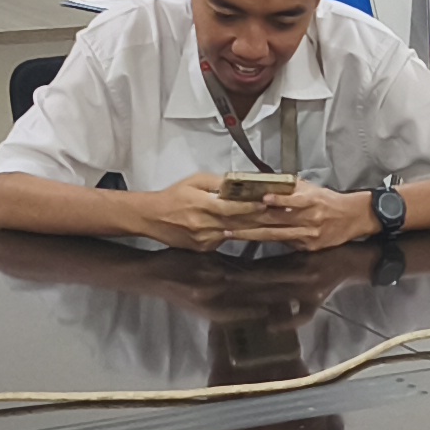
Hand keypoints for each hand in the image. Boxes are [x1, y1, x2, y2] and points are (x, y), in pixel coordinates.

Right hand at [122, 174, 261, 250]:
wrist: (152, 217)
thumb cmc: (174, 196)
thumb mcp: (194, 181)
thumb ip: (216, 182)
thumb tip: (237, 183)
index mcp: (202, 205)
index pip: (231, 208)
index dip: (250, 207)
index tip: (266, 203)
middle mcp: (205, 225)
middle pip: (237, 222)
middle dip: (258, 218)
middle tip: (277, 214)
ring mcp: (204, 240)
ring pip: (233, 233)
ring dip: (252, 228)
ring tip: (270, 223)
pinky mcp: (203, 248)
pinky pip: (224, 240)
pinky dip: (236, 234)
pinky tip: (249, 230)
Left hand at [235, 185, 377, 252]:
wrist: (353, 217)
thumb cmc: (329, 200)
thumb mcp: (312, 188)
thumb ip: (291, 188)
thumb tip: (268, 184)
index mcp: (310, 201)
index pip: (287, 200)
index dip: (271, 201)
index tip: (254, 200)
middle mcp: (308, 218)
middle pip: (274, 220)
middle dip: (249, 221)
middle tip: (227, 221)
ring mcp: (308, 235)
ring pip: (275, 235)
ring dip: (251, 234)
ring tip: (232, 233)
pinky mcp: (309, 247)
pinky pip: (285, 244)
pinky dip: (268, 241)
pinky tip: (251, 240)